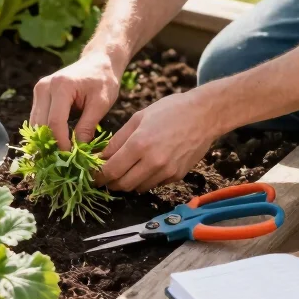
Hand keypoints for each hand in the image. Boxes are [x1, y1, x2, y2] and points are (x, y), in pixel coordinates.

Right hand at [30, 51, 121, 149]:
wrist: (98, 61)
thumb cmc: (103, 80)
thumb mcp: (101, 104)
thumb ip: (87, 127)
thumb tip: (78, 151)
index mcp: (61, 86)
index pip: (55, 122)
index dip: (61, 143)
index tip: (71, 158)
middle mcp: (44, 87)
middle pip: (41, 125)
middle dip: (51, 145)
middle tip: (65, 162)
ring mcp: (39, 90)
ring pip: (36, 124)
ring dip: (46, 141)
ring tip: (61, 156)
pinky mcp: (39, 95)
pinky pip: (37, 119)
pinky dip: (45, 133)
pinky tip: (56, 145)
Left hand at [97, 89, 217, 192]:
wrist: (204, 114)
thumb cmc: (170, 110)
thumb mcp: (138, 118)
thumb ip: (118, 139)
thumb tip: (102, 157)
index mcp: (139, 144)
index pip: (111, 171)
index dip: (99, 176)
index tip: (93, 176)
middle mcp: (153, 161)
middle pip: (123, 185)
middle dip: (111, 183)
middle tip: (107, 176)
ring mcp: (167, 171)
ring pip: (139, 188)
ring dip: (128, 182)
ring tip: (126, 170)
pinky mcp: (177, 175)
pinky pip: (155, 184)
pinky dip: (146, 179)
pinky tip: (146, 166)